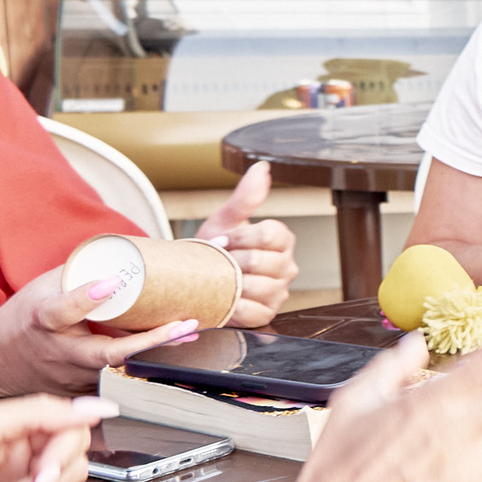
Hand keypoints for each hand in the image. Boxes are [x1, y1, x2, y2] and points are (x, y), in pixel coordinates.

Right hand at [0, 271, 204, 404]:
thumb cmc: (24, 318)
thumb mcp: (42, 288)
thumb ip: (80, 271)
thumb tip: (127, 249)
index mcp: (43, 322)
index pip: (63, 310)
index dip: (86, 297)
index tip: (113, 282)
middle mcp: (60, 353)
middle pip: (107, 353)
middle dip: (150, 341)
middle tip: (185, 324)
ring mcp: (72, 377)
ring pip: (119, 372)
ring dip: (157, 355)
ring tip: (191, 335)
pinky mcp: (82, 392)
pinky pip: (117, 382)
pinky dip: (145, 368)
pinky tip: (174, 354)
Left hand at [197, 161, 298, 324]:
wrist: (194, 276)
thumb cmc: (214, 247)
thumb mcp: (226, 219)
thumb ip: (246, 197)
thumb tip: (262, 167)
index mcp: (282, 240)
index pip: (272, 234)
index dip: (242, 236)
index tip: (223, 239)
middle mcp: (287, 266)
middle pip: (265, 261)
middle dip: (233, 260)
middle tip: (218, 260)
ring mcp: (279, 292)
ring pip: (260, 286)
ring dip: (232, 282)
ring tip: (219, 278)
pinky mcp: (266, 314)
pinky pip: (253, 310)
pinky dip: (235, 305)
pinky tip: (223, 297)